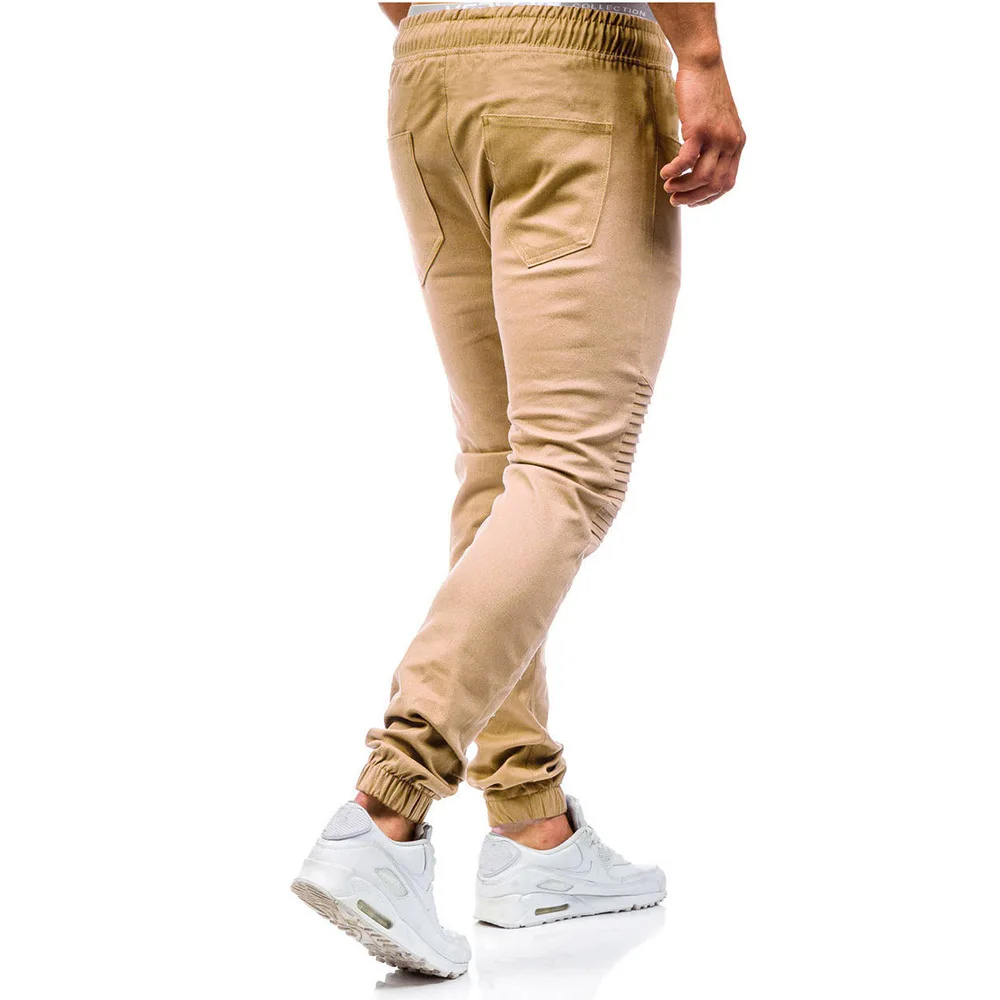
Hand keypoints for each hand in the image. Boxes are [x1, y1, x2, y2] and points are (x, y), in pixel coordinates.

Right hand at [660, 59, 744, 206]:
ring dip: (683, 187)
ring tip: (668, 187)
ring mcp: (717, 136)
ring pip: (702, 177)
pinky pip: (687, 161)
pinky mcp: (700, 129)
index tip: (692, 201)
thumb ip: (714, 142)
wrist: (704, 63)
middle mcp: (731, 142)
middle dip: (694, 197)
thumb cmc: (705, 91)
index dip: (709, 197)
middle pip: (715, 184)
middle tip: (676, 200)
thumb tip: (698, 163)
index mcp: (737, 143)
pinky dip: (674, 171)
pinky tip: (664, 172)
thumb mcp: (717, 121)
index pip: (727, 182)